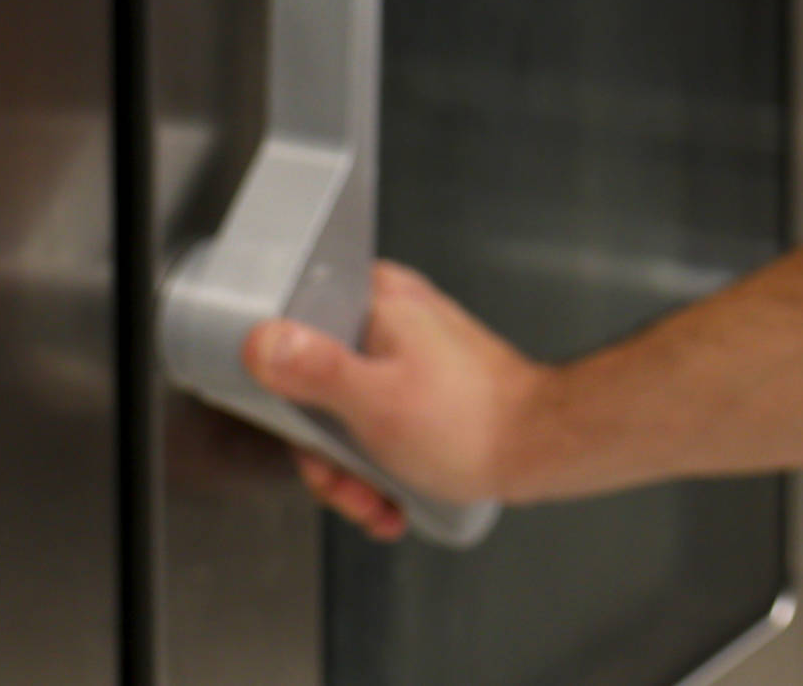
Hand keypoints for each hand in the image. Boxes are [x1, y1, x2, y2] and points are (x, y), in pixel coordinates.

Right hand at [242, 259, 545, 542]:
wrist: (543, 447)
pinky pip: (379, 423)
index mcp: (374, 299)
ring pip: (347, 415)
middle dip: (330, 455)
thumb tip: (259, 341)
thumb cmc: (471, 422)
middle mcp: (389, 316)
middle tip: (352, 486)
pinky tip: (394, 499)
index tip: (309, 443)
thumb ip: (313, 371)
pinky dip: (381, 465)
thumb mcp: (375, 401)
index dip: (289, 404)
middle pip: (316, 387)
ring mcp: (409, 351)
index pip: (293, 337)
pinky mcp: (424, 384)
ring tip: (379, 503)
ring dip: (356, 472)